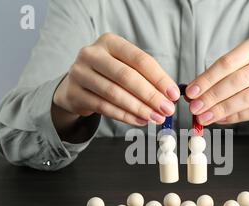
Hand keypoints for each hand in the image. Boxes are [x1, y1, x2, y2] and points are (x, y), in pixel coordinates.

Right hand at [53, 33, 179, 126]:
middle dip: (150, 95)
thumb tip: (171, 96)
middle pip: (126, 76)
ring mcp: (80, 72)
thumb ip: (146, 78)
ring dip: (139, 108)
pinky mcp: (74, 93)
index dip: (159, 78)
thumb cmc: (108, 75)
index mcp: (109, 42)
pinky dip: (124, 116)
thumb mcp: (125, 67)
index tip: (173, 94)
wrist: (75, 85)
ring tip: (155, 118)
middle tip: (167, 110)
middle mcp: (92, 53)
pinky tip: (139, 121)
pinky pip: (103, 107)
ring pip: (114, 93)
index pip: (139, 59)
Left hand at [186, 34, 248, 137]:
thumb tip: (191, 93)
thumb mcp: (242, 70)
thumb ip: (219, 79)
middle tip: (195, 108)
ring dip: (222, 109)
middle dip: (212, 96)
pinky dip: (236, 117)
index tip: (191, 92)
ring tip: (205, 117)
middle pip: (237, 80)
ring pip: (247, 97)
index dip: (207, 78)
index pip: (228, 61)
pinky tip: (221, 120)